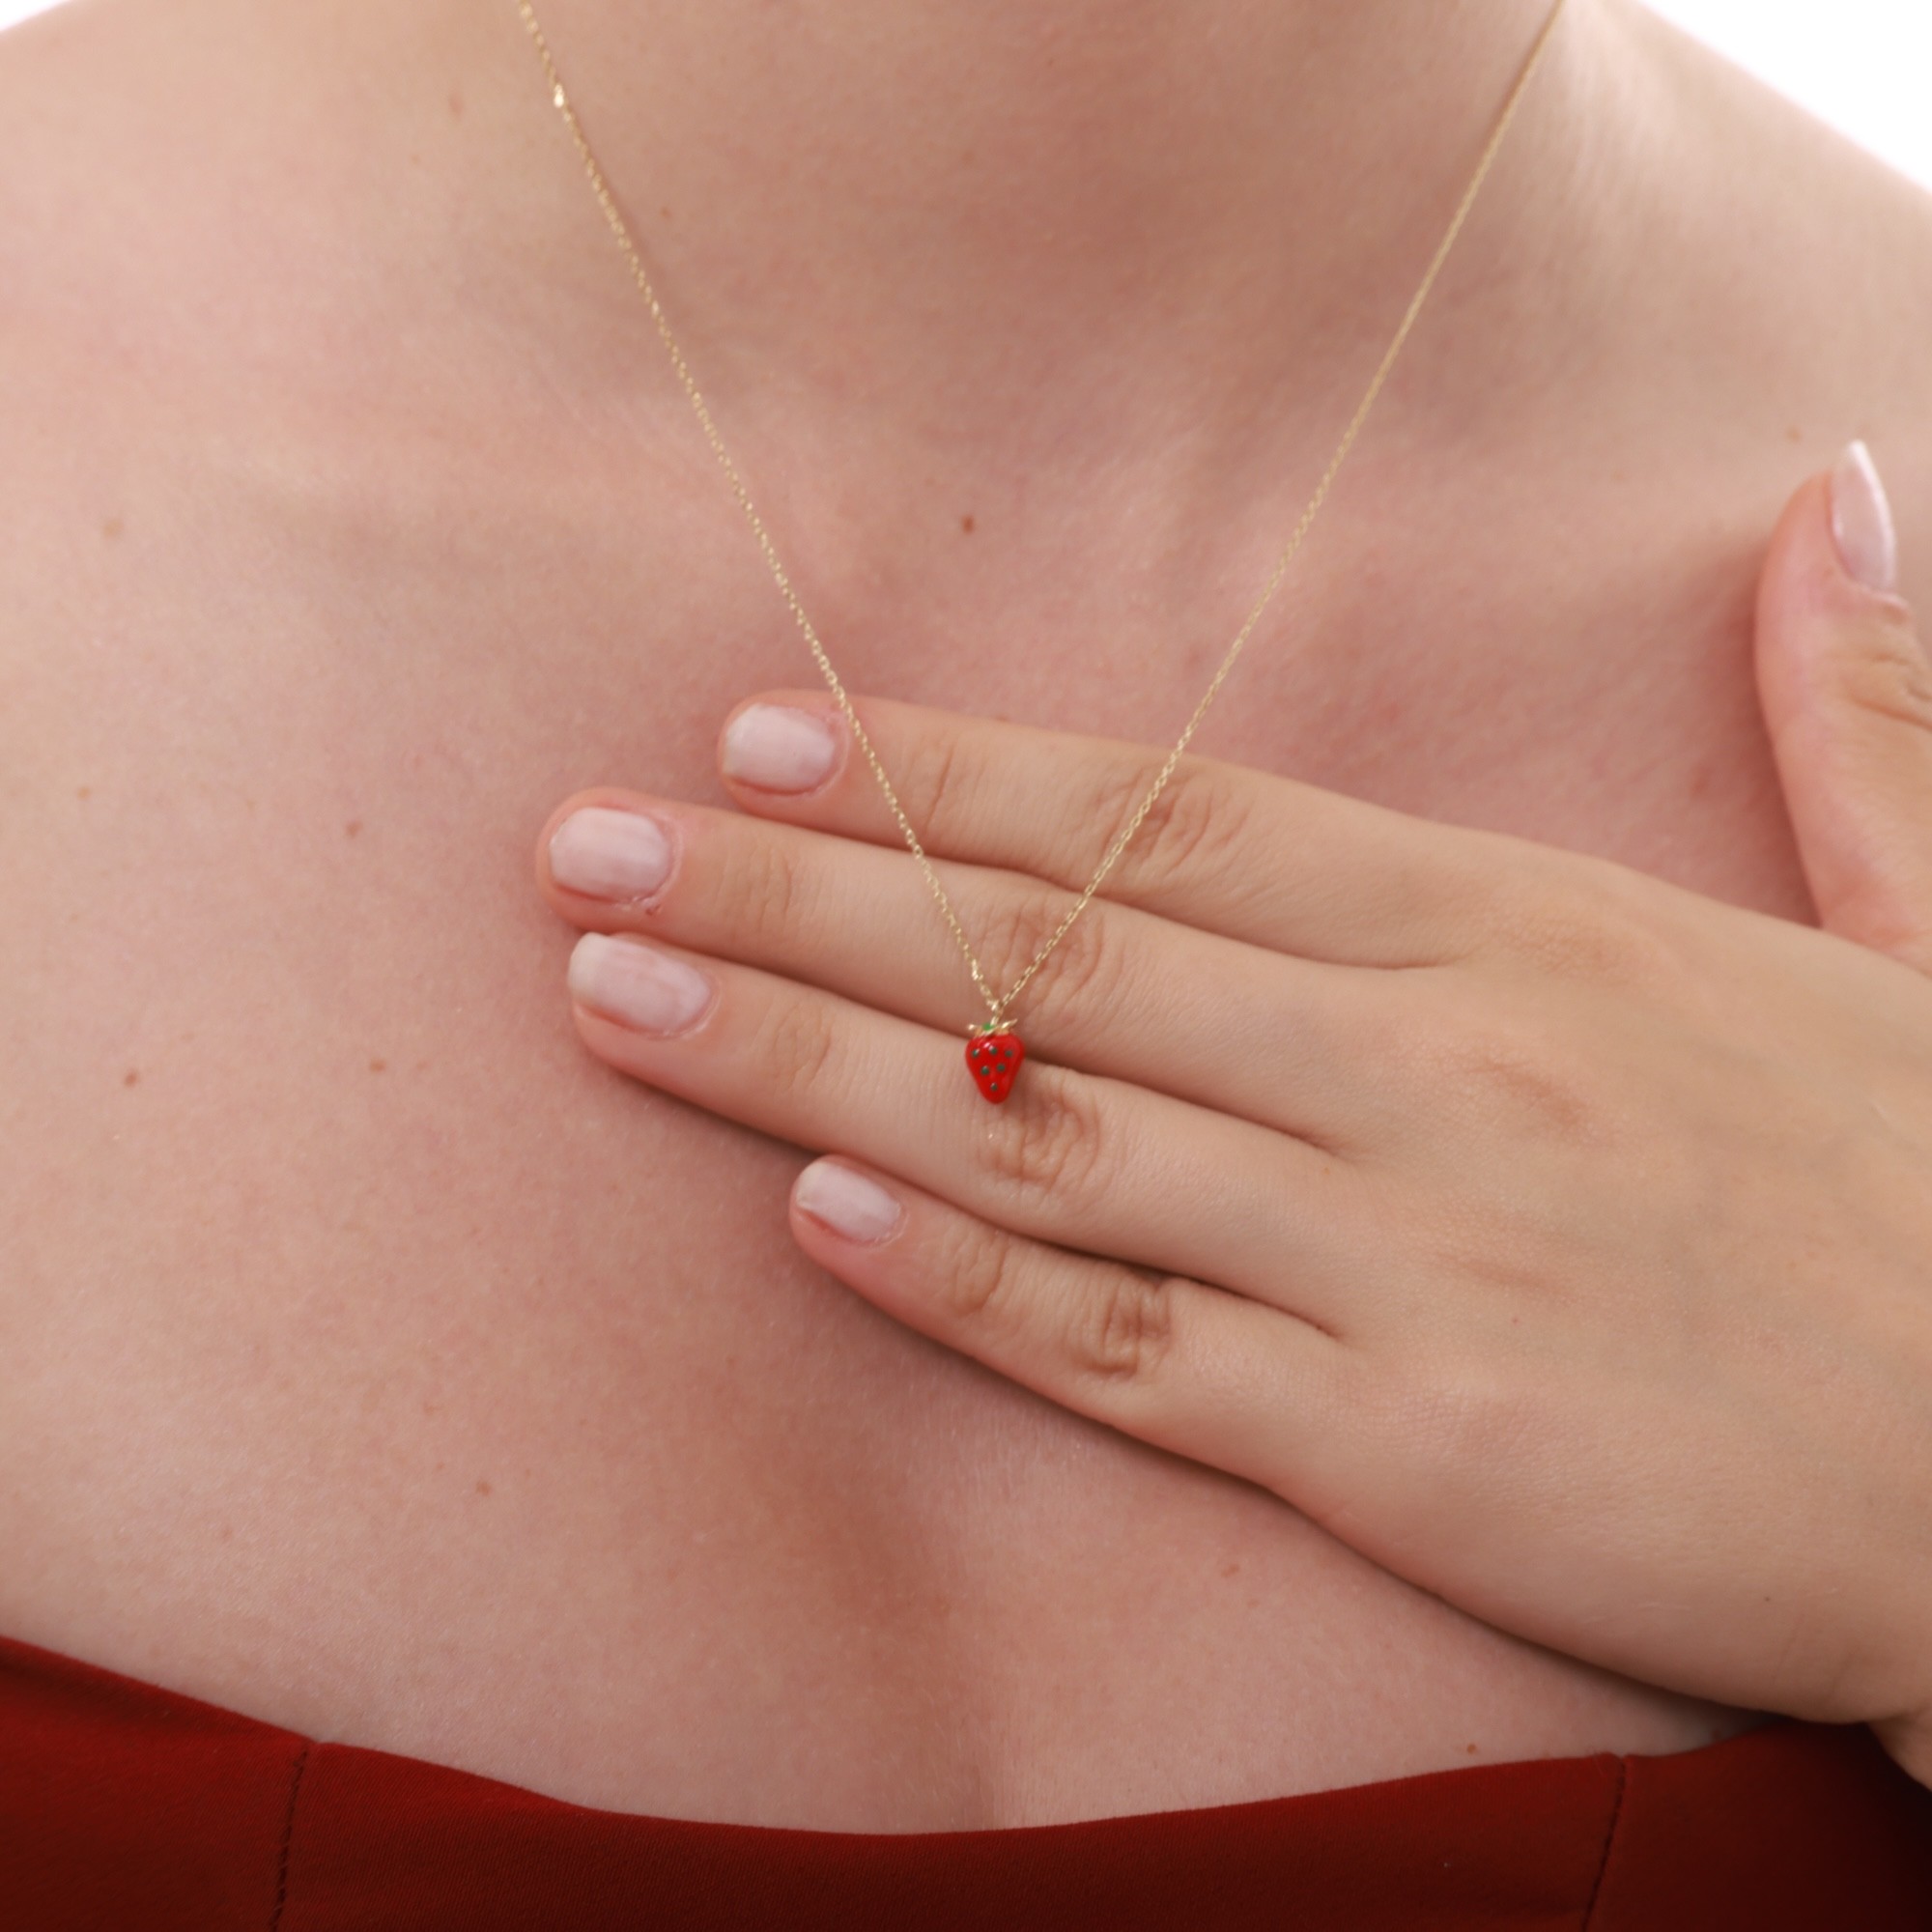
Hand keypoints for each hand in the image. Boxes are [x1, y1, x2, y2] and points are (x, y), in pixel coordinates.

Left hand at [536, 446, 1931, 1779]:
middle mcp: (1426, 1069)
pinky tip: (805, 1212)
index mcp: (1518, 927)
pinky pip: (1125, 1348)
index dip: (950, 773)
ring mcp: (1398, 1259)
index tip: (769, 738)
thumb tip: (1833, 500)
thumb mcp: (1918, 923)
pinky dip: (956, 1282)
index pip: (1169, 818)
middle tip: (589, 852)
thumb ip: (1841, 714)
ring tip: (619, 1008)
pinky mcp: (1393, 1445)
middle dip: (796, 894)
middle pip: (1047, 955)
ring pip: (1036, 1136)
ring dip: (803, 1066)